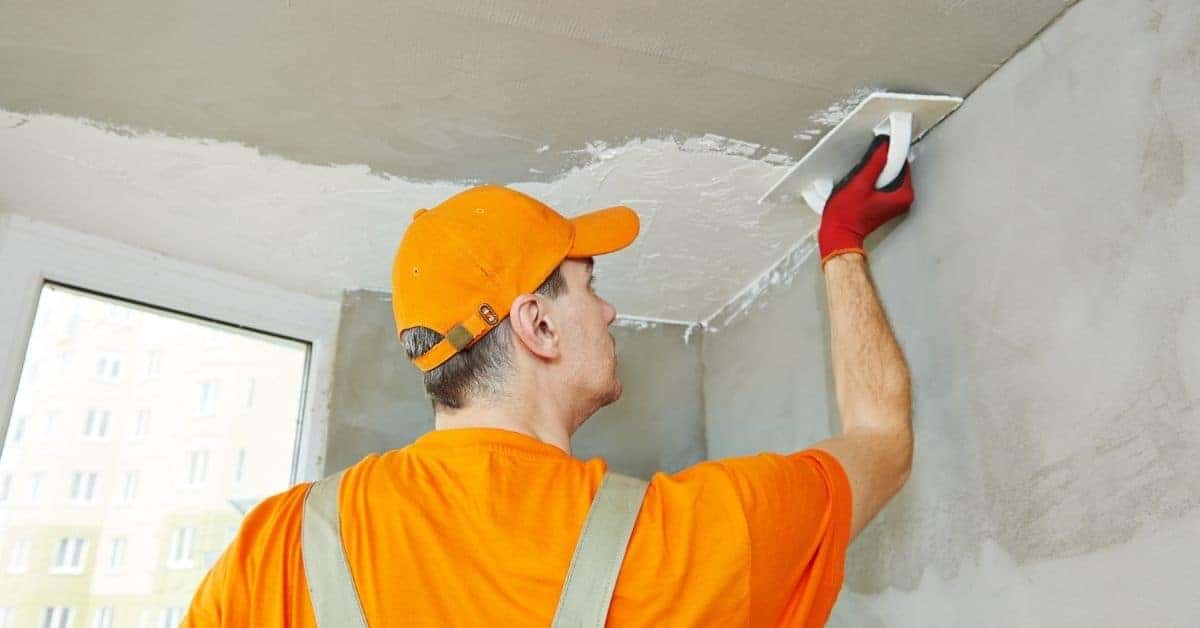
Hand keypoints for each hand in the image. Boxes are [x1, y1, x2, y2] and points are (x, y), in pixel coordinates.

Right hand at [818, 135, 914, 266]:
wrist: (838, 233)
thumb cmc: (847, 216)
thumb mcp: (859, 183)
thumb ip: (874, 162)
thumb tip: (884, 146)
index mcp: (903, 194)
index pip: (902, 161)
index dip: (889, 152)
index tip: (881, 146)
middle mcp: (902, 198)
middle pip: (894, 168)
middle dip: (880, 165)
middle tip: (864, 175)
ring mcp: (893, 201)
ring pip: (887, 175)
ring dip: (874, 173)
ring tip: (860, 184)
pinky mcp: (884, 202)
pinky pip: (881, 183)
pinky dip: (871, 181)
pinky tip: (860, 188)